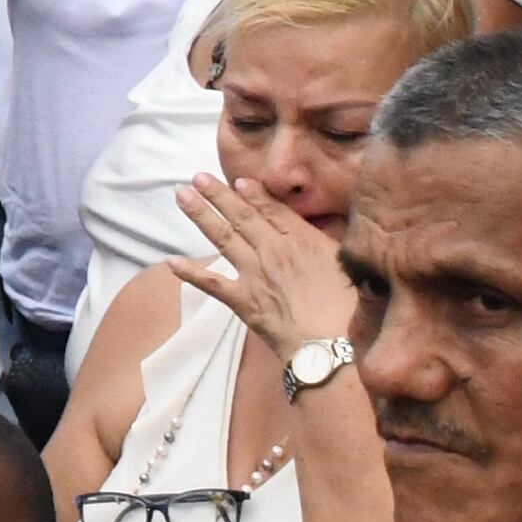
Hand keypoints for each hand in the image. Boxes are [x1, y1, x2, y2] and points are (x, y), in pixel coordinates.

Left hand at [176, 176, 359, 354]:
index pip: (273, 210)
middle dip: (218, 195)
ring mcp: (255, 274)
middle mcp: (274, 251)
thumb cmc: (350, 310)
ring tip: (181, 195)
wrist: (328, 344)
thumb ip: (334, 247)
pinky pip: (211, 284)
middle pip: (242, 216)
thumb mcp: (351, 267)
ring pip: (223, 237)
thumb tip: (330, 236)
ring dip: (201, 215)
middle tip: (197, 177)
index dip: (254, 194)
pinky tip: (170, 262)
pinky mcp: (243, 301)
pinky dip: (190, 273)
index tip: (237, 180)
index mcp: (303, 240)